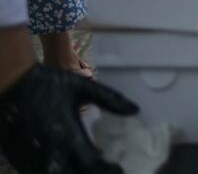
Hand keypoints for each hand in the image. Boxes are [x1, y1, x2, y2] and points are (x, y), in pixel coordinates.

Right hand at [0, 64, 138, 172]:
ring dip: (73, 173)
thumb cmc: (48, 83)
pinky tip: (66, 163)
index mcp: (68, 138)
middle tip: (103, 168)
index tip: (119, 169)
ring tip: (87, 165)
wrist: (10, 83)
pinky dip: (55, 172)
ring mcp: (32, 160)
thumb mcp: (83, 87)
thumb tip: (135, 110)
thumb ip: (111, 99)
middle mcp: (50, 154)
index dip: (107, 171)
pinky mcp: (20, 160)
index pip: (92, 166)